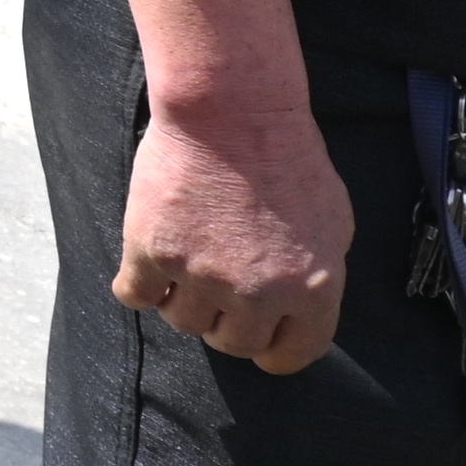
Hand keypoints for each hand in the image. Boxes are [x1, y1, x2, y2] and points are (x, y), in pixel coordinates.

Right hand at [115, 100, 353, 371]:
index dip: (273, 348)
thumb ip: (315, 277)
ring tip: (185, 265)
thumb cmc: (286, 156)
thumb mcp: (331, 223)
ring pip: (182, 322)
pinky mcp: (152, 252)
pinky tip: (148, 266)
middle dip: (226, 321)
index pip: (292, 356)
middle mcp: (258, 293)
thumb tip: (295, 310)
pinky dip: (138, 286)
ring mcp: (202, 275)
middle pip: (232, 343)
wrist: (230, 110)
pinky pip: (134, 295)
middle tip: (219, 289)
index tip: (260, 335)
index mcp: (312, 289)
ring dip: (182, 300)